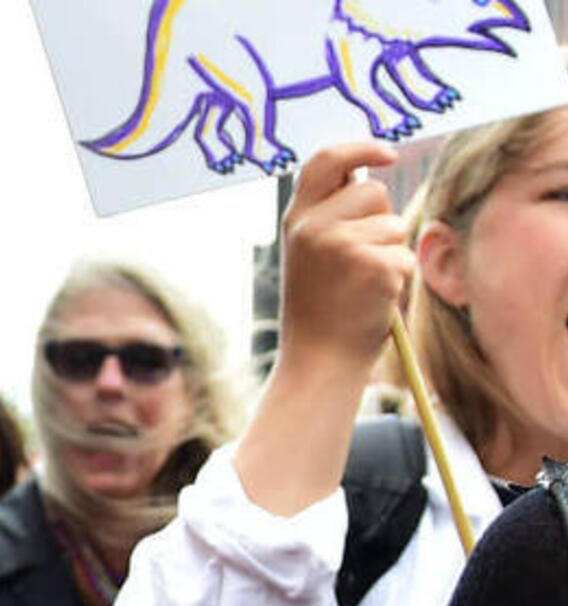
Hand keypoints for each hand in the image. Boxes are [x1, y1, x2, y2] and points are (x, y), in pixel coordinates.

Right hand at [237, 143, 419, 515]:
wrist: (319, 361)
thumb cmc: (322, 311)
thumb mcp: (311, 255)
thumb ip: (331, 216)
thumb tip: (369, 174)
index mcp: (296, 221)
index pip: (325, 161)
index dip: (360, 148)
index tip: (390, 152)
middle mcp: (313, 227)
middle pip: (373, 191)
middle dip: (380, 220)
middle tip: (360, 263)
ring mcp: (340, 244)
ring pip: (394, 224)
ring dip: (392, 252)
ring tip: (364, 285)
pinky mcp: (372, 264)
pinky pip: (406, 254)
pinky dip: (400, 278)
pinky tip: (374, 300)